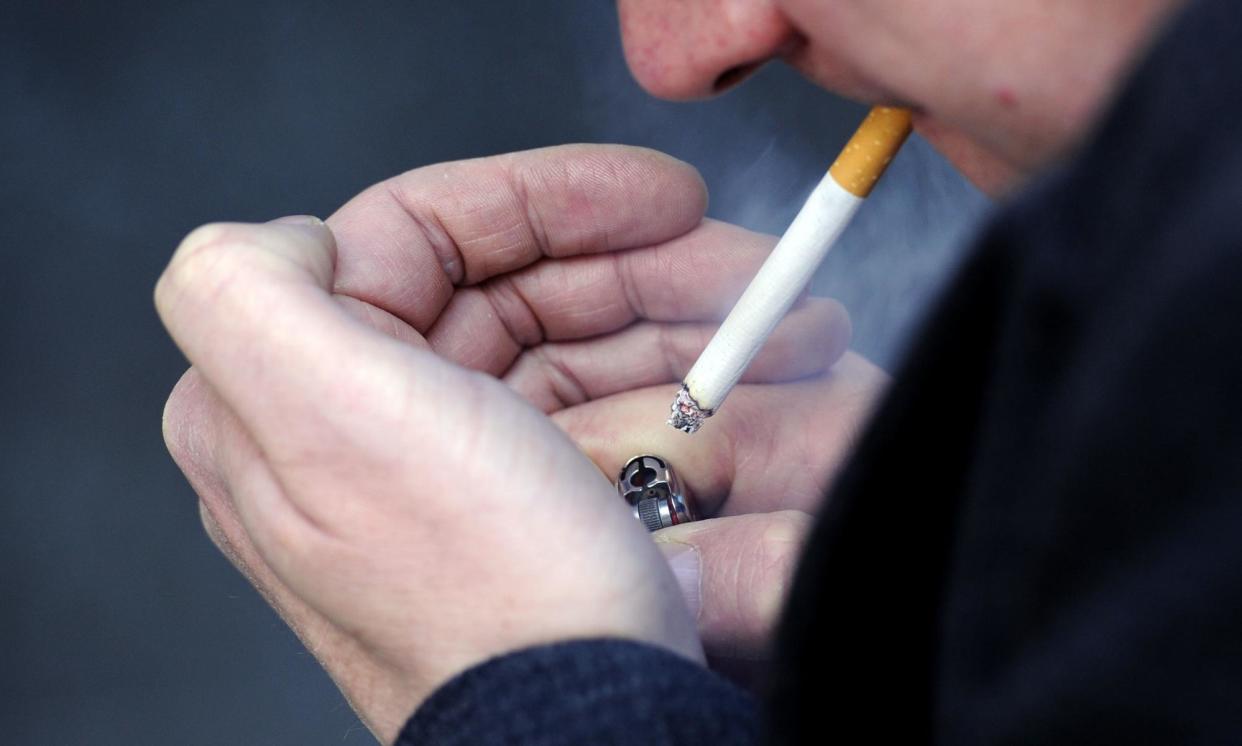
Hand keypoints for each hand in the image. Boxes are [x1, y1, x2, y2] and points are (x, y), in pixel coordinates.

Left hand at [157, 145, 884, 740]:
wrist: (590, 732)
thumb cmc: (481, 593)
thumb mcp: (333, 419)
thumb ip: (241, 290)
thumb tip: (293, 231)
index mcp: (296, 397)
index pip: (420, 237)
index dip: (548, 199)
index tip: (661, 196)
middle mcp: (373, 429)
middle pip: (519, 292)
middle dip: (652, 269)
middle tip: (754, 272)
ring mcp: (466, 474)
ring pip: (587, 348)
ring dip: (697, 327)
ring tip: (792, 330)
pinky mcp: (538, 515)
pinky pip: (622, 415)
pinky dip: (700, 391)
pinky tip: (769, 388)